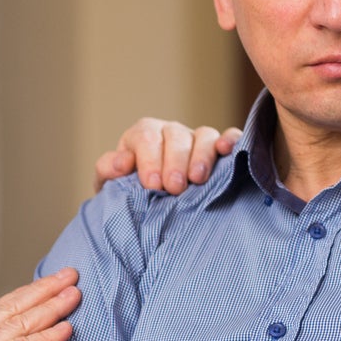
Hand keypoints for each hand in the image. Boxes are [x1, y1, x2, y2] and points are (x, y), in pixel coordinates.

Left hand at [94, 118, 241, 193]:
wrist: (149, 208)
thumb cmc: (130, 194)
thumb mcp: (111, 183)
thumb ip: (109, 170)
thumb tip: (122, 162)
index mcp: (143, 136)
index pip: (146, 137)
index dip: (149, 159)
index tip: (152, 184)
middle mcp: (170, 133)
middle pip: (175, 137)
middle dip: (174, 161)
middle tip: (174, 188)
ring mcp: (197, 139)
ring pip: (204, 136)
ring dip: (202, 156)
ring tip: (198, 179)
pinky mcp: (219, 149)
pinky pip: (229, 137)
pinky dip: (231, 141)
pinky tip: (228, 151)